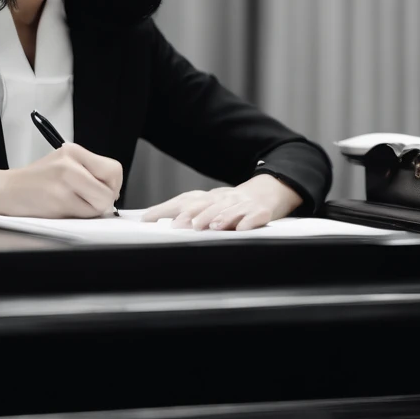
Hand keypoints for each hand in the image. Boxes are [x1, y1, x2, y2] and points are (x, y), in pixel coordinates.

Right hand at [0, 143, 122, 218]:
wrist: (6, 191)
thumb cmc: (36, 181)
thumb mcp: (63, 163)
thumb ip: (89, 171)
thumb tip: (113, 191)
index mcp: (73, 151)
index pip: (113, 168)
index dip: (114, 185)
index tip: (104, 190)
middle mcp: (70, 163)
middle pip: (110, 187)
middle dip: (104, 199)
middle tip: (91, 200)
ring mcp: (64, 182)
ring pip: (101, 203)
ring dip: (92, 209)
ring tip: (74, 204)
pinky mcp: (58, 201)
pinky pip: (85, 214)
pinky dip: (79, 216)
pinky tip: (64, 208)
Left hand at [141, 177, 297, 231]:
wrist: (271, 189)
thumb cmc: (235, 203)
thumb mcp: (212, 204)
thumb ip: (188, 212)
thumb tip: (155, 220)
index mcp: (209, 197)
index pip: (184, 200)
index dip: (165, 208)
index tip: (148, 218)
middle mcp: (224, 198)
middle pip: (206, 204)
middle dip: (191, 215)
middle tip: (178, 226)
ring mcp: (243, 204)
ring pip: (229, 209)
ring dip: (219, 217)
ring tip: (210, 227)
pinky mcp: (261, 211)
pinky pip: (255, 215)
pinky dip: (248, 221)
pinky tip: (242, 228)